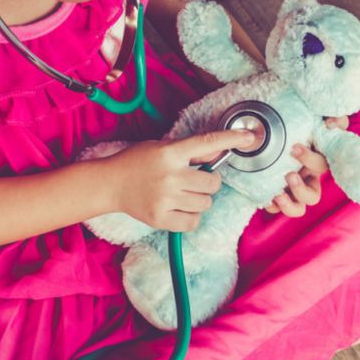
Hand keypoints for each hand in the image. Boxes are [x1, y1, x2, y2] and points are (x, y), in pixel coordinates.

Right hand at [106, 130, 254, 231]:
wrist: (110, 184)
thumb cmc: (137, 162)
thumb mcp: (162, 147)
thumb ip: (190, 151)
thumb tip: (218, 152)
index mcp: (170, 153)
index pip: (207, 143)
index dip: (231, 138)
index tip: (249, 137)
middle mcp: (170, 176)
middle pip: (212, 183)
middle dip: (209, 183)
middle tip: (195, 181)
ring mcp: (165, 199)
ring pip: (205, 204)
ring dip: (199, 200)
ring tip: (182, 195)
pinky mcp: (161, 219)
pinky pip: (193, 222)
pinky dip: (191, 217)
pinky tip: (179, 208)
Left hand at [264, 116, 348, 215]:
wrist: (268, 131)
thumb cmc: (298, 125)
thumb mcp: (315, 117)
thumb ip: (332, 118)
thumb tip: (332, 124)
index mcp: (317, 163)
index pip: (322, 167)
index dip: (311, 160)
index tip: (294, 148)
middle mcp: (307, 180)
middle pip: (313, 197)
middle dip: (300, 189)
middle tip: (288, 175)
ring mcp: (291, 190)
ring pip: (298, 209)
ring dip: (289, 205)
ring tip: (277, 195)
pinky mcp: (275, 193)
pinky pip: (275, 208)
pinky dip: (271, 205)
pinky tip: (265, 197)